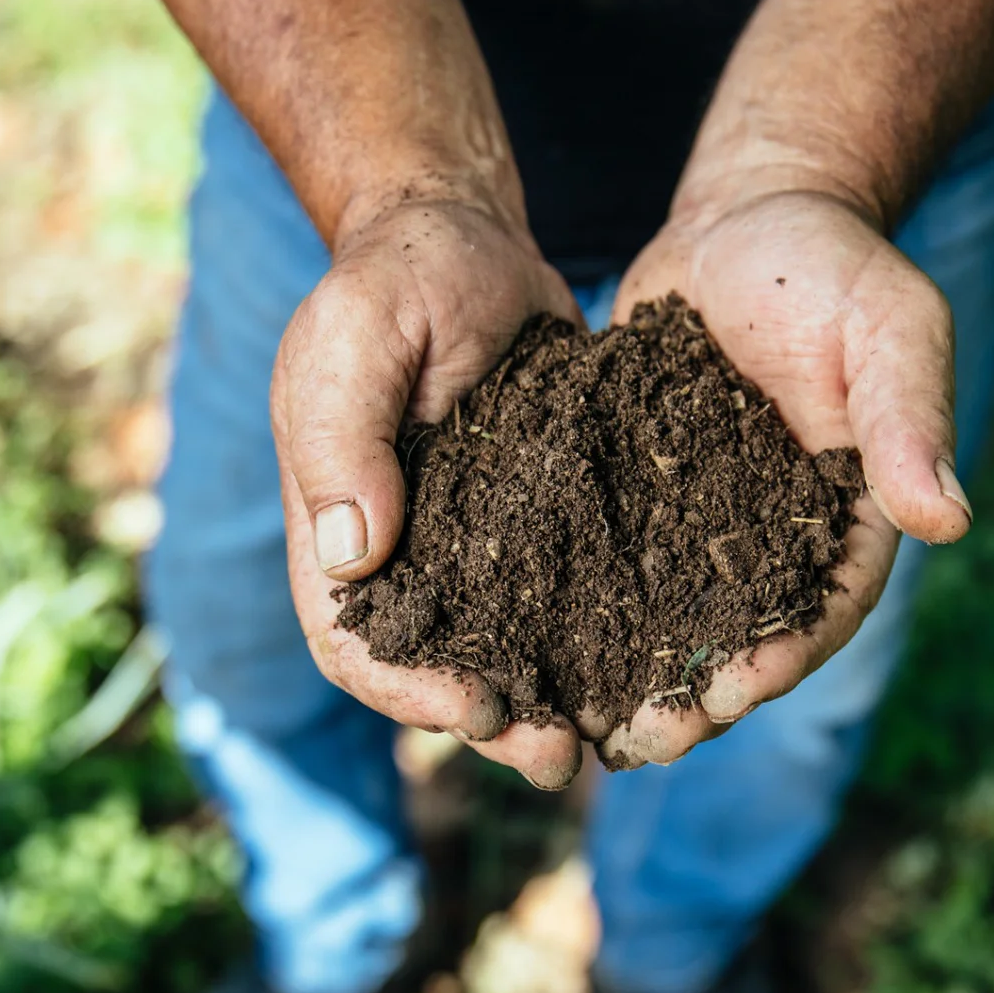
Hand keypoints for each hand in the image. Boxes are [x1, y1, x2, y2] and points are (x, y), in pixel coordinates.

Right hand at [272, 194, 586, 789]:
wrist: (468, 240)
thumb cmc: (396, 279)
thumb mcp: (354, 339)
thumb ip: (342, 437)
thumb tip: (352, 555)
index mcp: (340, 530)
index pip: (355, 643)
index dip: (407, 691)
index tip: (474, 708)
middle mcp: (408, 555)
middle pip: (437, 672)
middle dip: (494, 723)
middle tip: (559, 752)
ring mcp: (476, 546)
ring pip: (508, 651)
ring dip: (552, 701)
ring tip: (614, 734)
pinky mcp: (543, 521)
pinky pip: (566, 597)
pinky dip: (599, 640)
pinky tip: (653, 662)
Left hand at [598, 184, 972, 767]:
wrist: (746, 217)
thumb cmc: (831, 266)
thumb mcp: (887, 329)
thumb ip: (909, 418)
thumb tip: (948, 521)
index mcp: (850, 517)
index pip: (821, 611)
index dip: (777, 661)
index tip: (726, 698)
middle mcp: (777, 537)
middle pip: (739, 639)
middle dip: (694, 697)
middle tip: (638, 740)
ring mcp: (706, 523)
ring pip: (670, 619)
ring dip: (630, 675)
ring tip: (579, 722)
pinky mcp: (642, 496)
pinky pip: (611, 562)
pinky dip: (579, 608)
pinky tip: (530, 642)